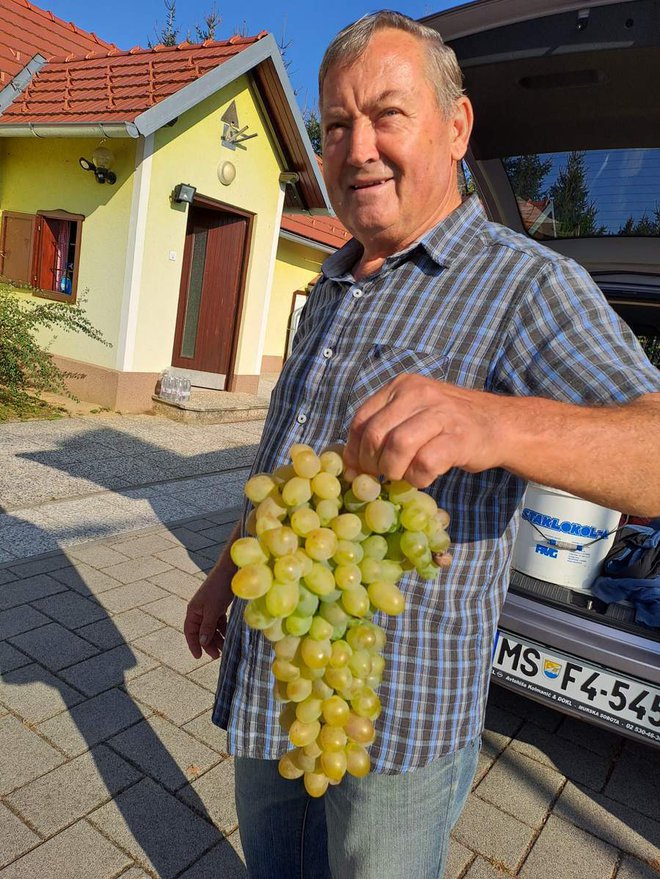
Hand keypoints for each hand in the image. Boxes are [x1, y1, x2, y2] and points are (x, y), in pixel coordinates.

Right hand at [184, 566, 233, 659]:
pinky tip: (228, 637)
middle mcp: (199, 611)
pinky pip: (219, 622)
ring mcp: (209, 608)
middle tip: (217, 656)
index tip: (198, 657)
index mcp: (193, 611)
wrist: (230, 572)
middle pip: (202, 632)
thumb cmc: (219, 589)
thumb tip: (202, 642)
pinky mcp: (218, 606)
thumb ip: (207, 627)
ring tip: (225, 649)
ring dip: (217, 638)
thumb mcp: (213, 610)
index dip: (193, 645)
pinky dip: (223, 630)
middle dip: (209, 644)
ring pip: (211, 628)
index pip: (190, 632)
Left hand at [343, 374, 508, 486]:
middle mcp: (419, 394)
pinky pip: (425, 463)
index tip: (358, 469)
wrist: (499, 424)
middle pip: (376, 435)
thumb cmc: (450, 424)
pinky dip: (418, 478)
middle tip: (381, 477)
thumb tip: (349, 463)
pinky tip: (424, 477)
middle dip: (372, 464)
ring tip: (403, 476)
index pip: (361, 419)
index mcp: (401, 387)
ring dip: (394, 471)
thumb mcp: (414, 414)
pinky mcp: (459, 437)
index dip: (354, 449)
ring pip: (397, 447)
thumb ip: (384, 429)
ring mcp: (441, 413)